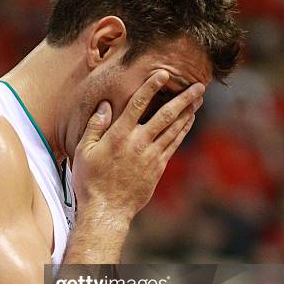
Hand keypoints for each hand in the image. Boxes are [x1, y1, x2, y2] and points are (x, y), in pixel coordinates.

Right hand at [72, 69, 204, 221]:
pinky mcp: (158, 168)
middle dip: (183, 98)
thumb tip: (105, 105)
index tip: (163, 73)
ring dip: (188, 112)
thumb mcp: (84, 151)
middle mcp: (138, 142)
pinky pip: (174, 144)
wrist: (106, 210)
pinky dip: (183, 130)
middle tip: (198, 86)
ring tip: (198, 99)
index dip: (151, 86)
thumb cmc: (90, 181)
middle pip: (165, 114)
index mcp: (119, 135)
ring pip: (174, 129)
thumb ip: (95, 126)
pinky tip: (188, 121)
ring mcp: (151, 156)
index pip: (138, 104)